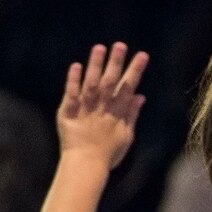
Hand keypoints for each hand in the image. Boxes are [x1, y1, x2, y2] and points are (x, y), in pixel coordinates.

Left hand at [57, 42, 148, 168]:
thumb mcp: (126, 136)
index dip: (135, 71)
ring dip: (96, 66)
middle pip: (111, 82)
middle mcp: (103, 109)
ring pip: (92, 84)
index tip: (142, 56)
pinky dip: (74, 80)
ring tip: (100, 48)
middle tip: (121, 45)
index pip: (129, 87)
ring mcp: (86, 110)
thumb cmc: (108, 154)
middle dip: (117, 63)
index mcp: (118, 113)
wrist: (86, 166)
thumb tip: (140, 96)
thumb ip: (132, 115)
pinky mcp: (69, 113)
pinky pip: (72, 94)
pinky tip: (76, 66)